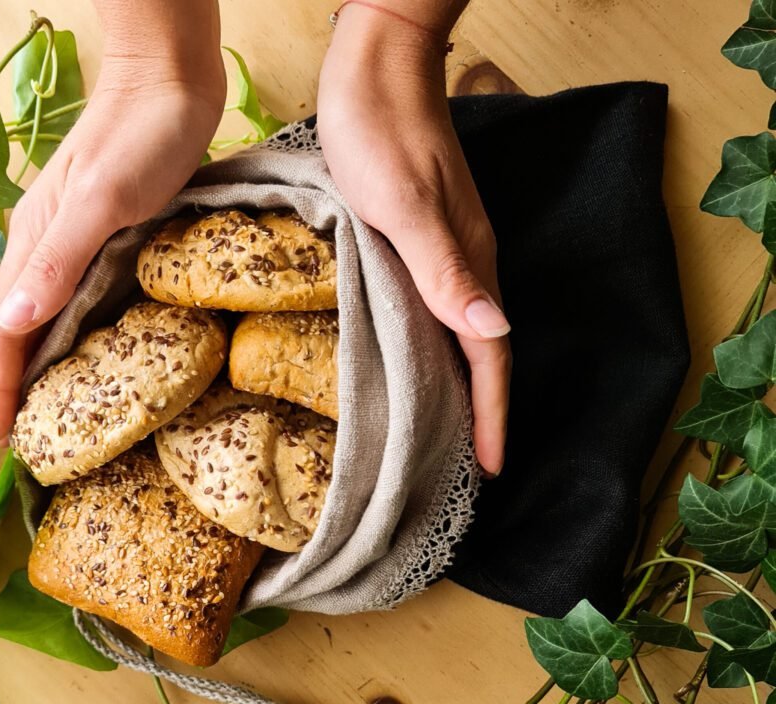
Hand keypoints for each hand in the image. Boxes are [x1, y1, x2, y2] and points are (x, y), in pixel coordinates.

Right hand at [0, 14, 224, 443]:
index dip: (1, 387)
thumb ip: (59, 260)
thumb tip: (14, 323)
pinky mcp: (108, 242)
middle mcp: (47, 249)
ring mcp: (76, 246)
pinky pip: (80, 303)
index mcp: (35, 244)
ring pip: (49, 320)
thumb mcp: (102, 200)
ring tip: (56, 415)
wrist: (170, 83)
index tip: (3, 439)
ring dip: (45, 368)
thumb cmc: (140, 137)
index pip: (5, 331)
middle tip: (30, 443)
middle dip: (17, 387)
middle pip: (19, 330)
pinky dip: (77, 339)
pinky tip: (94, 359)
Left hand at [318, 5, 509, 475]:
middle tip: (469, 467)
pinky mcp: (428, 240)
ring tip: (449, 432)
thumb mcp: (406, 207)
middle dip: (483, 414)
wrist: (377, 68)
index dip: (491, 415)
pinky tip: (420, 364)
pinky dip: (439, 351)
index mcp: (469, 266)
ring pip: (465, 337)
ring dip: (463, 387)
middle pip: (484, 355)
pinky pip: (443, 312)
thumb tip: (494, 334)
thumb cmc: (382, 134)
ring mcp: (450, 252)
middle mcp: (468, 266)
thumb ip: (446, 271)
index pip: (489, 358)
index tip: (490, 468)